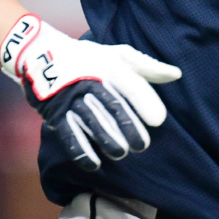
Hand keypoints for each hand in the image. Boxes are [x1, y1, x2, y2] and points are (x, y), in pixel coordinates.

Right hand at [0, 14, 181, 170]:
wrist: (42, 54)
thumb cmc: (90, 57)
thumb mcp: (119, 54)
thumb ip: (148, 66)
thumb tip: (177, 75)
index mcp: (110, 66)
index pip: (131, 85)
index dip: (145, 102)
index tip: (159, 120)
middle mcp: (91, 81)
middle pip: (112, 105)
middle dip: (128, 126)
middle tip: (142, 145)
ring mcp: (72, 97)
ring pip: (91, 120)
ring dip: (106, 138)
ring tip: (121, 153)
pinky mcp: (56, 112)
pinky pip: (68, 132)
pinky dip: (81, 149)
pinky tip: (94, 164)